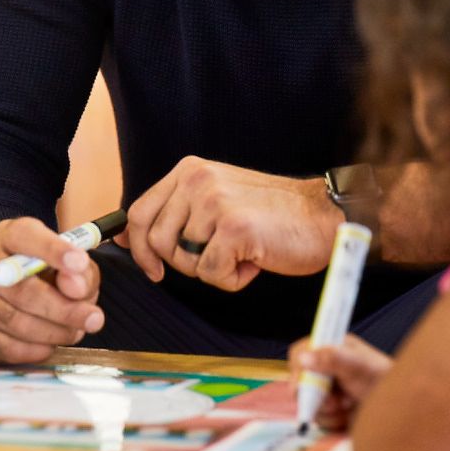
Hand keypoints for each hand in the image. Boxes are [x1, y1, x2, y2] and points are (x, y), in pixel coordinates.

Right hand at [0, 216, 104, 364]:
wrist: (21, 292)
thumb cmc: (51, 275)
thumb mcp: (74, 266)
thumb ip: (81, 273)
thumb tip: (75, 289)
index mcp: (9, 235)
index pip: (25, 236)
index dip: (53, 250)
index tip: (79, 263)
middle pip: (20, 288)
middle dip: (62, 309)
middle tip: (93, 319)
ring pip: (10, 320)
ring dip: (50, 332)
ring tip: (73, 332)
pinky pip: (0, 346)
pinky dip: (30, 351)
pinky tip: (47, 346)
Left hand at [118, 156, 340, 289]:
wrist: (323, 216)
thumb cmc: (272, 216)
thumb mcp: (216, 200)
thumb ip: (175, 212)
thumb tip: (126, 237)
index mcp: (189, 170)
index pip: (140, 212)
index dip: (139, 248)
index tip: (152, 268)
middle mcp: (197, 180)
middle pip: (157, 242)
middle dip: (184, 263)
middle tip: (219, 257)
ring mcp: (214, 202)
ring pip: (184, 261)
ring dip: (212, 271)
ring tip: (242, 254)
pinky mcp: (234, 228)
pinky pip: (212, 275)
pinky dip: (233, 280)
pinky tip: (255, 261)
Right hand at [287, 334, 392, 430]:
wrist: (401, 411)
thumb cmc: (384, 381)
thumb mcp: (359, 366)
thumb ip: (332, 359)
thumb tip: (303, 358)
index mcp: (332, 349)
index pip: (301, 352)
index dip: (298, 367)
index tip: (302, 384)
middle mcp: (327, 369)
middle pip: (301, 381)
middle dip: (315, 395)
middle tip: (334, 401)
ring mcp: (328, 390)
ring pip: (308, 403)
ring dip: (327, 410)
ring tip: (348, 406)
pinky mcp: (333, 410)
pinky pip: (319, 418)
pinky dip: (333, 421)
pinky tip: (349, 416)